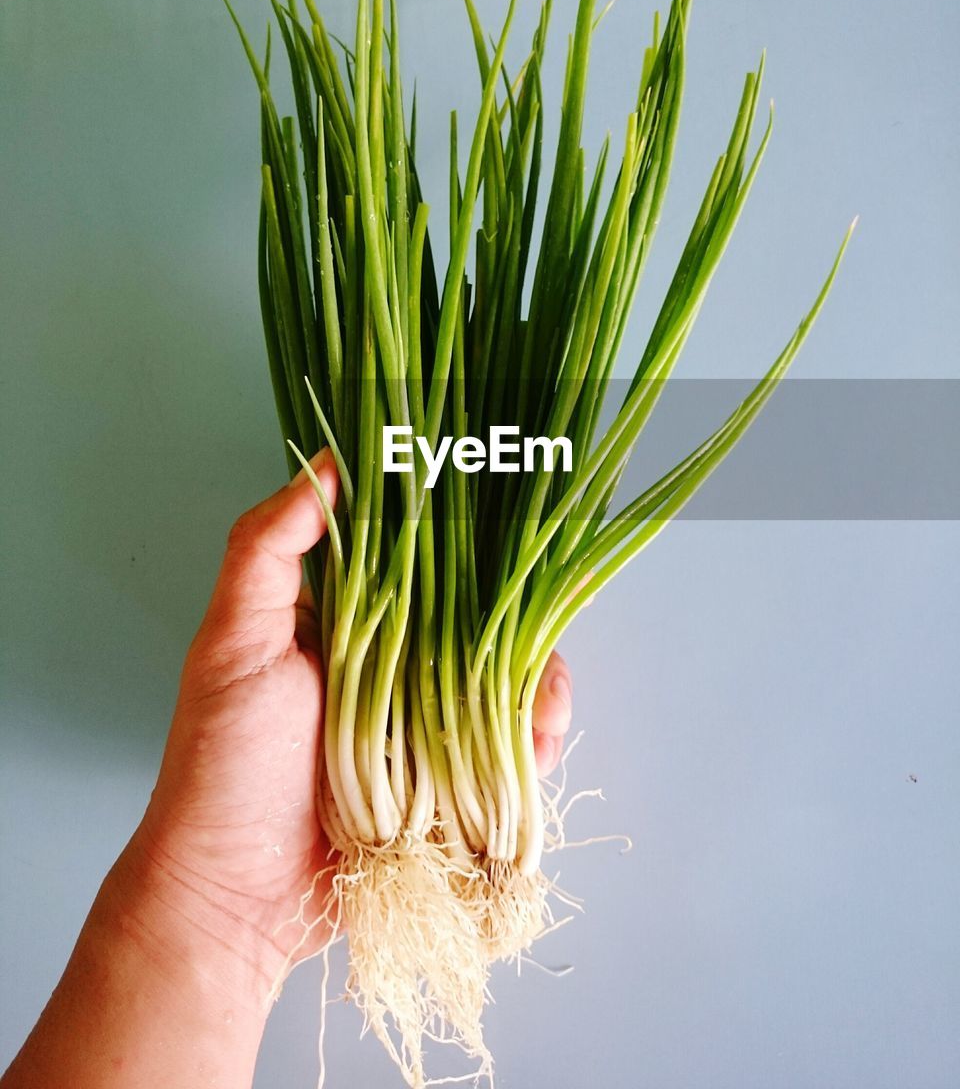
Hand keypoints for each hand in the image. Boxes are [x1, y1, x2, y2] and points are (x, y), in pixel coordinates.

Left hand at [131, 451, 574, 984]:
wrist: (233, 898)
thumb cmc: (223, 765)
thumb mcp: (233, 642)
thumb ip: (268, 549)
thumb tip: (325, 463)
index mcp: (345, 625)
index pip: (416, 560)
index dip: (459, 535)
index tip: (498, 507)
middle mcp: (389, 669)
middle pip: (474, 619)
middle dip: (516, 609)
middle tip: (541, 602)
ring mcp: (422, 729)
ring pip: (503, 681)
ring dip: (536, 677)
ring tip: (541, 689)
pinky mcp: (447, 788)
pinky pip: (509, 751)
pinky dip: (536, 739)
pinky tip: (539, 733)